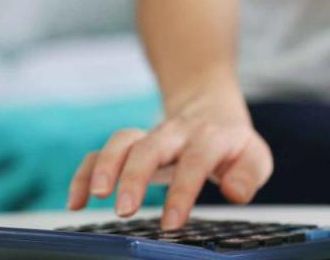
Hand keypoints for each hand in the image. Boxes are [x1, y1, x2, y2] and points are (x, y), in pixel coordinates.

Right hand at [67, 80, 272, 229]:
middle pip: (150, 147)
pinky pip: (102, 153)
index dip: (182, 191)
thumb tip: (235, 193)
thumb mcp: (254, 156)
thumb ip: (248, 175)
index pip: (194, 162)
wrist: (209, 107)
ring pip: (122, 142)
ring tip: (95, 197)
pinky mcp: (131, 144)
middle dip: (134, 177)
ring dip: (105, 167)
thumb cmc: (232, 142)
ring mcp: (150, 136)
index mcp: (209, 138)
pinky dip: (84, 173)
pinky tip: (75, 201)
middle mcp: (175, 134)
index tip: (171, 223)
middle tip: (124, 210)